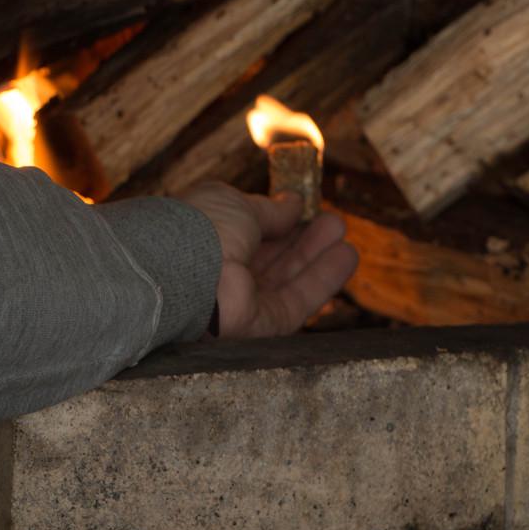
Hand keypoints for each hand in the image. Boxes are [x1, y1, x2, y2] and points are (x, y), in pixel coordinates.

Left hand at [179, 181, 357, 338]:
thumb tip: (294, 203)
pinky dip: (323, 279)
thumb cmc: (201, 229)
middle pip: (271, 259)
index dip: (279, 221)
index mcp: (208, 241)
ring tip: (343, 235)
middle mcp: (223, 274)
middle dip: (303, 239)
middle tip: (332, 220)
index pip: (249, 233)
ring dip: (317, 257)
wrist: (181, 273)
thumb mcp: (238, 205)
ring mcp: (242, 302)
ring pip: (288, 280)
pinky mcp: (262, 326)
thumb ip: (270, 210)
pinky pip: (298, 301)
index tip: (305, 208)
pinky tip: (346, 255)